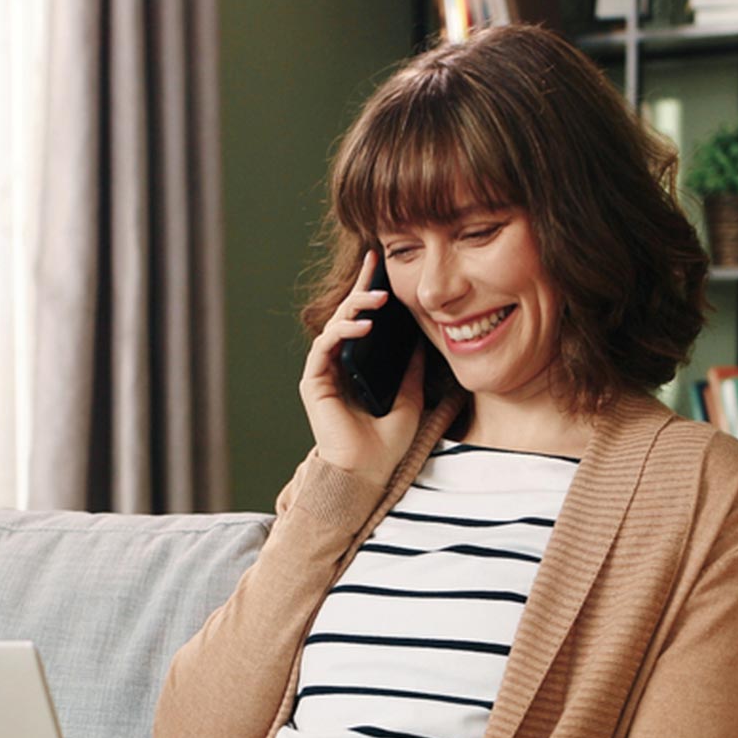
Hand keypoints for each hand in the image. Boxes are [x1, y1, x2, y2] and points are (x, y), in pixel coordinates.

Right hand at [299, 252, 425, 486]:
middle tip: (378, 265)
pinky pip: (325, 346)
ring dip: (355, 306)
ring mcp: (323, 372)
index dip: (369, 292)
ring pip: (334, 325)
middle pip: (345, 316)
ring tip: (380, 297)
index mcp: (357, 368)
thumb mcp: (411, 398)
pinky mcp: (313, 381)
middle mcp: (337, 366)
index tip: (382, 266)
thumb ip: (413, 369)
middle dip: (361, 288)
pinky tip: (364, 324)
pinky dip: (342, 331)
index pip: (361, 321)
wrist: (368, 472)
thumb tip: (425, 338)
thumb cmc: (386, 444)